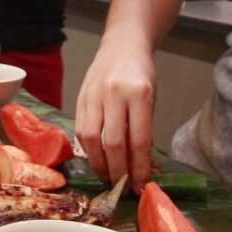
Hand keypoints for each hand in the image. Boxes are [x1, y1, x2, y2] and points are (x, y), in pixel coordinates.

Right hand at [75, 41, 156, 193]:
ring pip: (92, 138)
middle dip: (118, 170)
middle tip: (122, 187)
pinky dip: (88, 149)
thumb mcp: (151, 98)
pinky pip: (81, 129)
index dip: (139, 167)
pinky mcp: (80, 97)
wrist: (121, 45)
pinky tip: (95, 157)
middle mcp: (114, 94)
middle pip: (113, 143)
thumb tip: (137, 165)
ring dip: (99, 163)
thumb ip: (142, 127)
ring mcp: (94, 95)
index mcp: (140, 94)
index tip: (140, 185)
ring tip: (107, 176)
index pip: (139, 140)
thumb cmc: (141, 73)